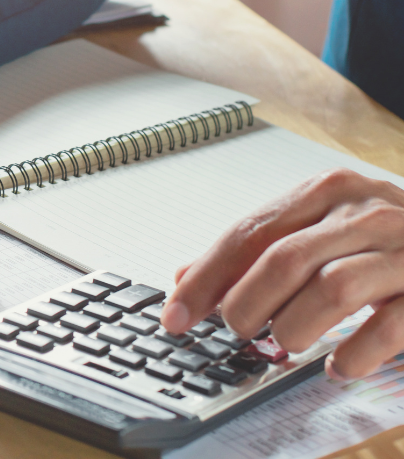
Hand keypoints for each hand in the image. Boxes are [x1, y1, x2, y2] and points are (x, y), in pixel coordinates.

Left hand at [160, 168, 403, 379]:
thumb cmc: (388, 241)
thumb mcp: (321, 230)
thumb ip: (258, 250)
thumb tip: (186, 279)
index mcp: (326, 192)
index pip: (249, 232)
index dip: (205, 277)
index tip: (176, 313)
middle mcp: (365, 212)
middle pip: (284, 259)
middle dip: (247, 304)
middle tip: (237, 330)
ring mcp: (403, 250)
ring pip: (331, 289)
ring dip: (296, 327)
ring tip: (286, 343)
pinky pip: (388, 326)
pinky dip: (355, 353)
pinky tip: (339, 366)